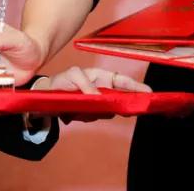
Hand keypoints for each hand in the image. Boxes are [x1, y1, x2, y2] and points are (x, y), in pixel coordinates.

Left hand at [33, 67, 150, 123]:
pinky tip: (75, 112)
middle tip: (127, 109)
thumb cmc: (62, 81)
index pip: (122, 81)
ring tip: (81, 107)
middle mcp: (102, 91)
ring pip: (107, 111)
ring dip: (98, 111)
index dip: (135, 86)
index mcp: (101, 77)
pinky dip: (87, 116)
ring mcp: (96, 104)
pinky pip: (94, 117)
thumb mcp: (73, 75)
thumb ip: (86, 84)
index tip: (148, 92)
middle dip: (123, 104)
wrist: (45, 96)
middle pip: (120, 98)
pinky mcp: (88, 114)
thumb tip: (97, 97)